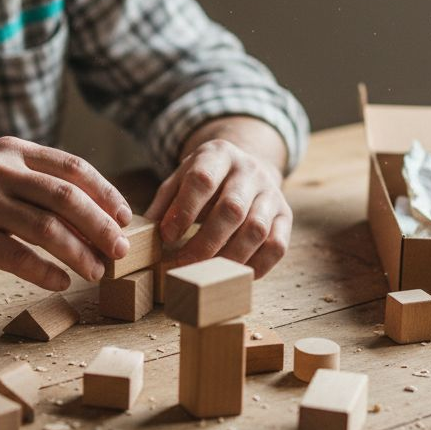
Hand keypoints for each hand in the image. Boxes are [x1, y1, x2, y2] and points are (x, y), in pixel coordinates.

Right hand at [0, 137, 131, 291]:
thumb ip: (31, 180)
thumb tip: (87, 210)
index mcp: (12, 151)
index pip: (73, 168)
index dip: (106, 193)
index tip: (125, 217)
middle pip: (68, 198)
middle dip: (101, 226)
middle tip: (121, 250)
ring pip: (47, 229)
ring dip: (80, 253)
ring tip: (96, 271)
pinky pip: (18, 258)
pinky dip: (46, 272)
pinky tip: (60, 282)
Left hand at [144, 138, 291, 277]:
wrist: (248, 167)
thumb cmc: (207, 179)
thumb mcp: (181, 178)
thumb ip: (165, 202)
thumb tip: (145, 234)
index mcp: (219, 154)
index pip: (202, 180)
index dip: (183, 211)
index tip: (166, 236)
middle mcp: (250, 170)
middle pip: (231, 209)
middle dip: (204, 243)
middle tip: (181, 264)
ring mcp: (272, 193)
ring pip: (255, 230)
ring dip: (229, 258)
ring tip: (206, 274)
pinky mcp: (286, 216)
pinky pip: (277, 245)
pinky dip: (256, 266)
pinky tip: (234, 274)